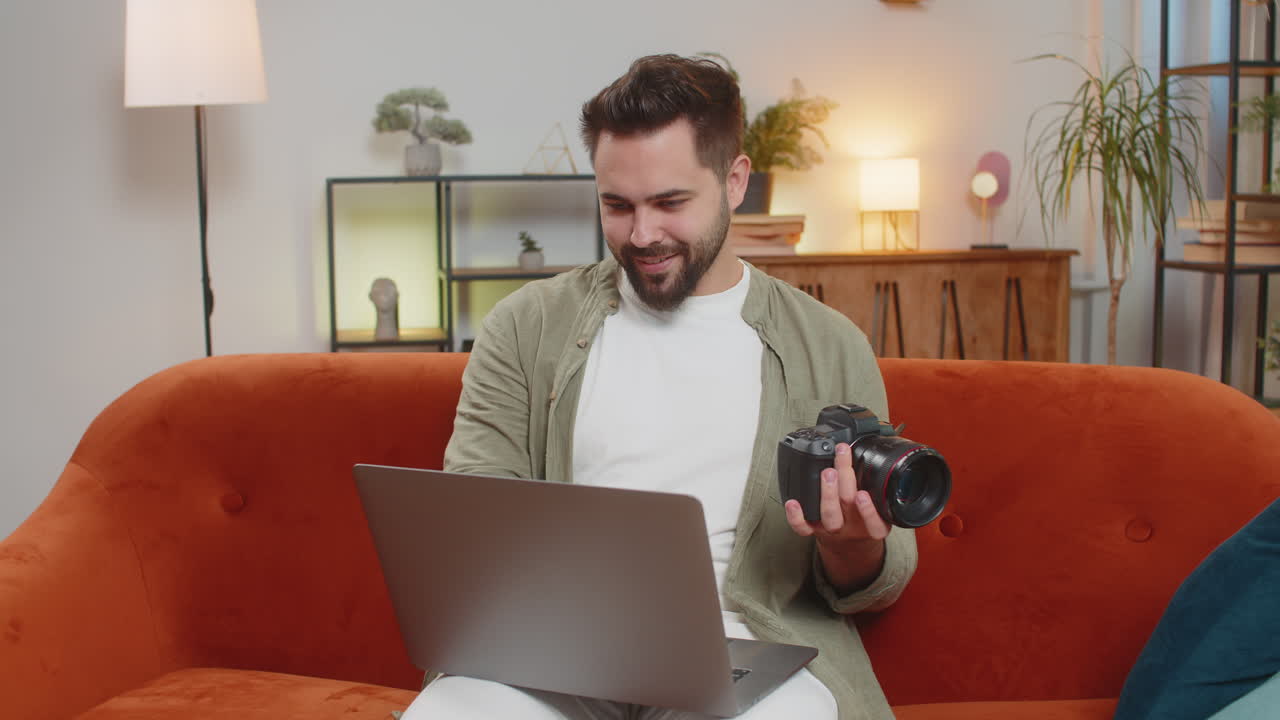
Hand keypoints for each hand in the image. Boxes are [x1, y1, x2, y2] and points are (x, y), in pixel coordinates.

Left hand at [784, 442, 888, 592]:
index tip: (863, 493)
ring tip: (827, 473)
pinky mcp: (815, 531)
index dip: (869, 510)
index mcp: (872, 524)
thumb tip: (875, 446)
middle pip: (849, 506)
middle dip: (845, 480)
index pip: (875, 522)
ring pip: (829, 516)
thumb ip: (879, 485)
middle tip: (841, 458)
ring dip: (827, 493)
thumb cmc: (864, 520)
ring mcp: (832, 529)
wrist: (851, 547)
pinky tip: (792, 502)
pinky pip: (803, 528)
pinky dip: (796, 516)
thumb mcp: (881, 508)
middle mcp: (852, 526)